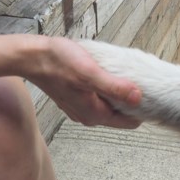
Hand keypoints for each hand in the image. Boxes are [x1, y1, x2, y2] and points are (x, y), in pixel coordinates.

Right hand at [27, 37, 141, 128]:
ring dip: (118, 93)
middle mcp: (88, 116)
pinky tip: (106, 73)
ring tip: (122, 74)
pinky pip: (99, 98)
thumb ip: (114, 87)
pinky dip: (106, 89)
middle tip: (137, 79)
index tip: (148, 91)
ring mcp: (80, 108)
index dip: (141, 109)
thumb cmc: (58, 62)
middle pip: (120, 115)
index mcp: (94, 114)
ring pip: (109, 106)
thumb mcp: (89, 72)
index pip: (129, 122)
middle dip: (131, 100)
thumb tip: (138, 97)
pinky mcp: (75, 98)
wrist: (32, 57)